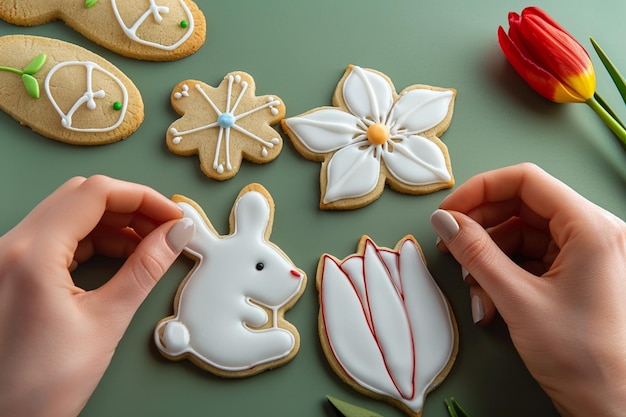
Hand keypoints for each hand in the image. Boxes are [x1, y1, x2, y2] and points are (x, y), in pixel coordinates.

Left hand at [0, 176, 194, 416]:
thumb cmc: (37, 386)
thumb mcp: (105, 322)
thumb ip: (145, 269)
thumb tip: (174, 236)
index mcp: (30, 254)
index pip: (96, 193)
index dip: (143, 197)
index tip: (173, 214)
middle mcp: (11, 247)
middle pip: (82, 197)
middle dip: (131, 206)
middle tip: (167, 226)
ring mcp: (8, 258)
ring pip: (70, 214)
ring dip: (115, 222)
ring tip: (152, 243)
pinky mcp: (14, 271)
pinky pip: (59, 237)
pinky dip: (95, 239)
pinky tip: (123, 254)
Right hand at [430, 163, 625, 416]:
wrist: (612, 407)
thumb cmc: (581, 358)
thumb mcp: (518, 300)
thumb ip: (476, 254)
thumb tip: (444, 221)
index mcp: (591, 228)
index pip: (526, 180)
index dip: (480, 190)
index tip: (448, 211)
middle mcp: (594, 233)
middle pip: (523, 206)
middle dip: (481, 227)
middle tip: (450, 246)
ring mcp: (587, 255)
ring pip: (524, 234)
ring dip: (490, 257)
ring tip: (474, 287)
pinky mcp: (577, 275)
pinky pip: (532, 257)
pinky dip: (505, 273)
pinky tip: (490, 299)